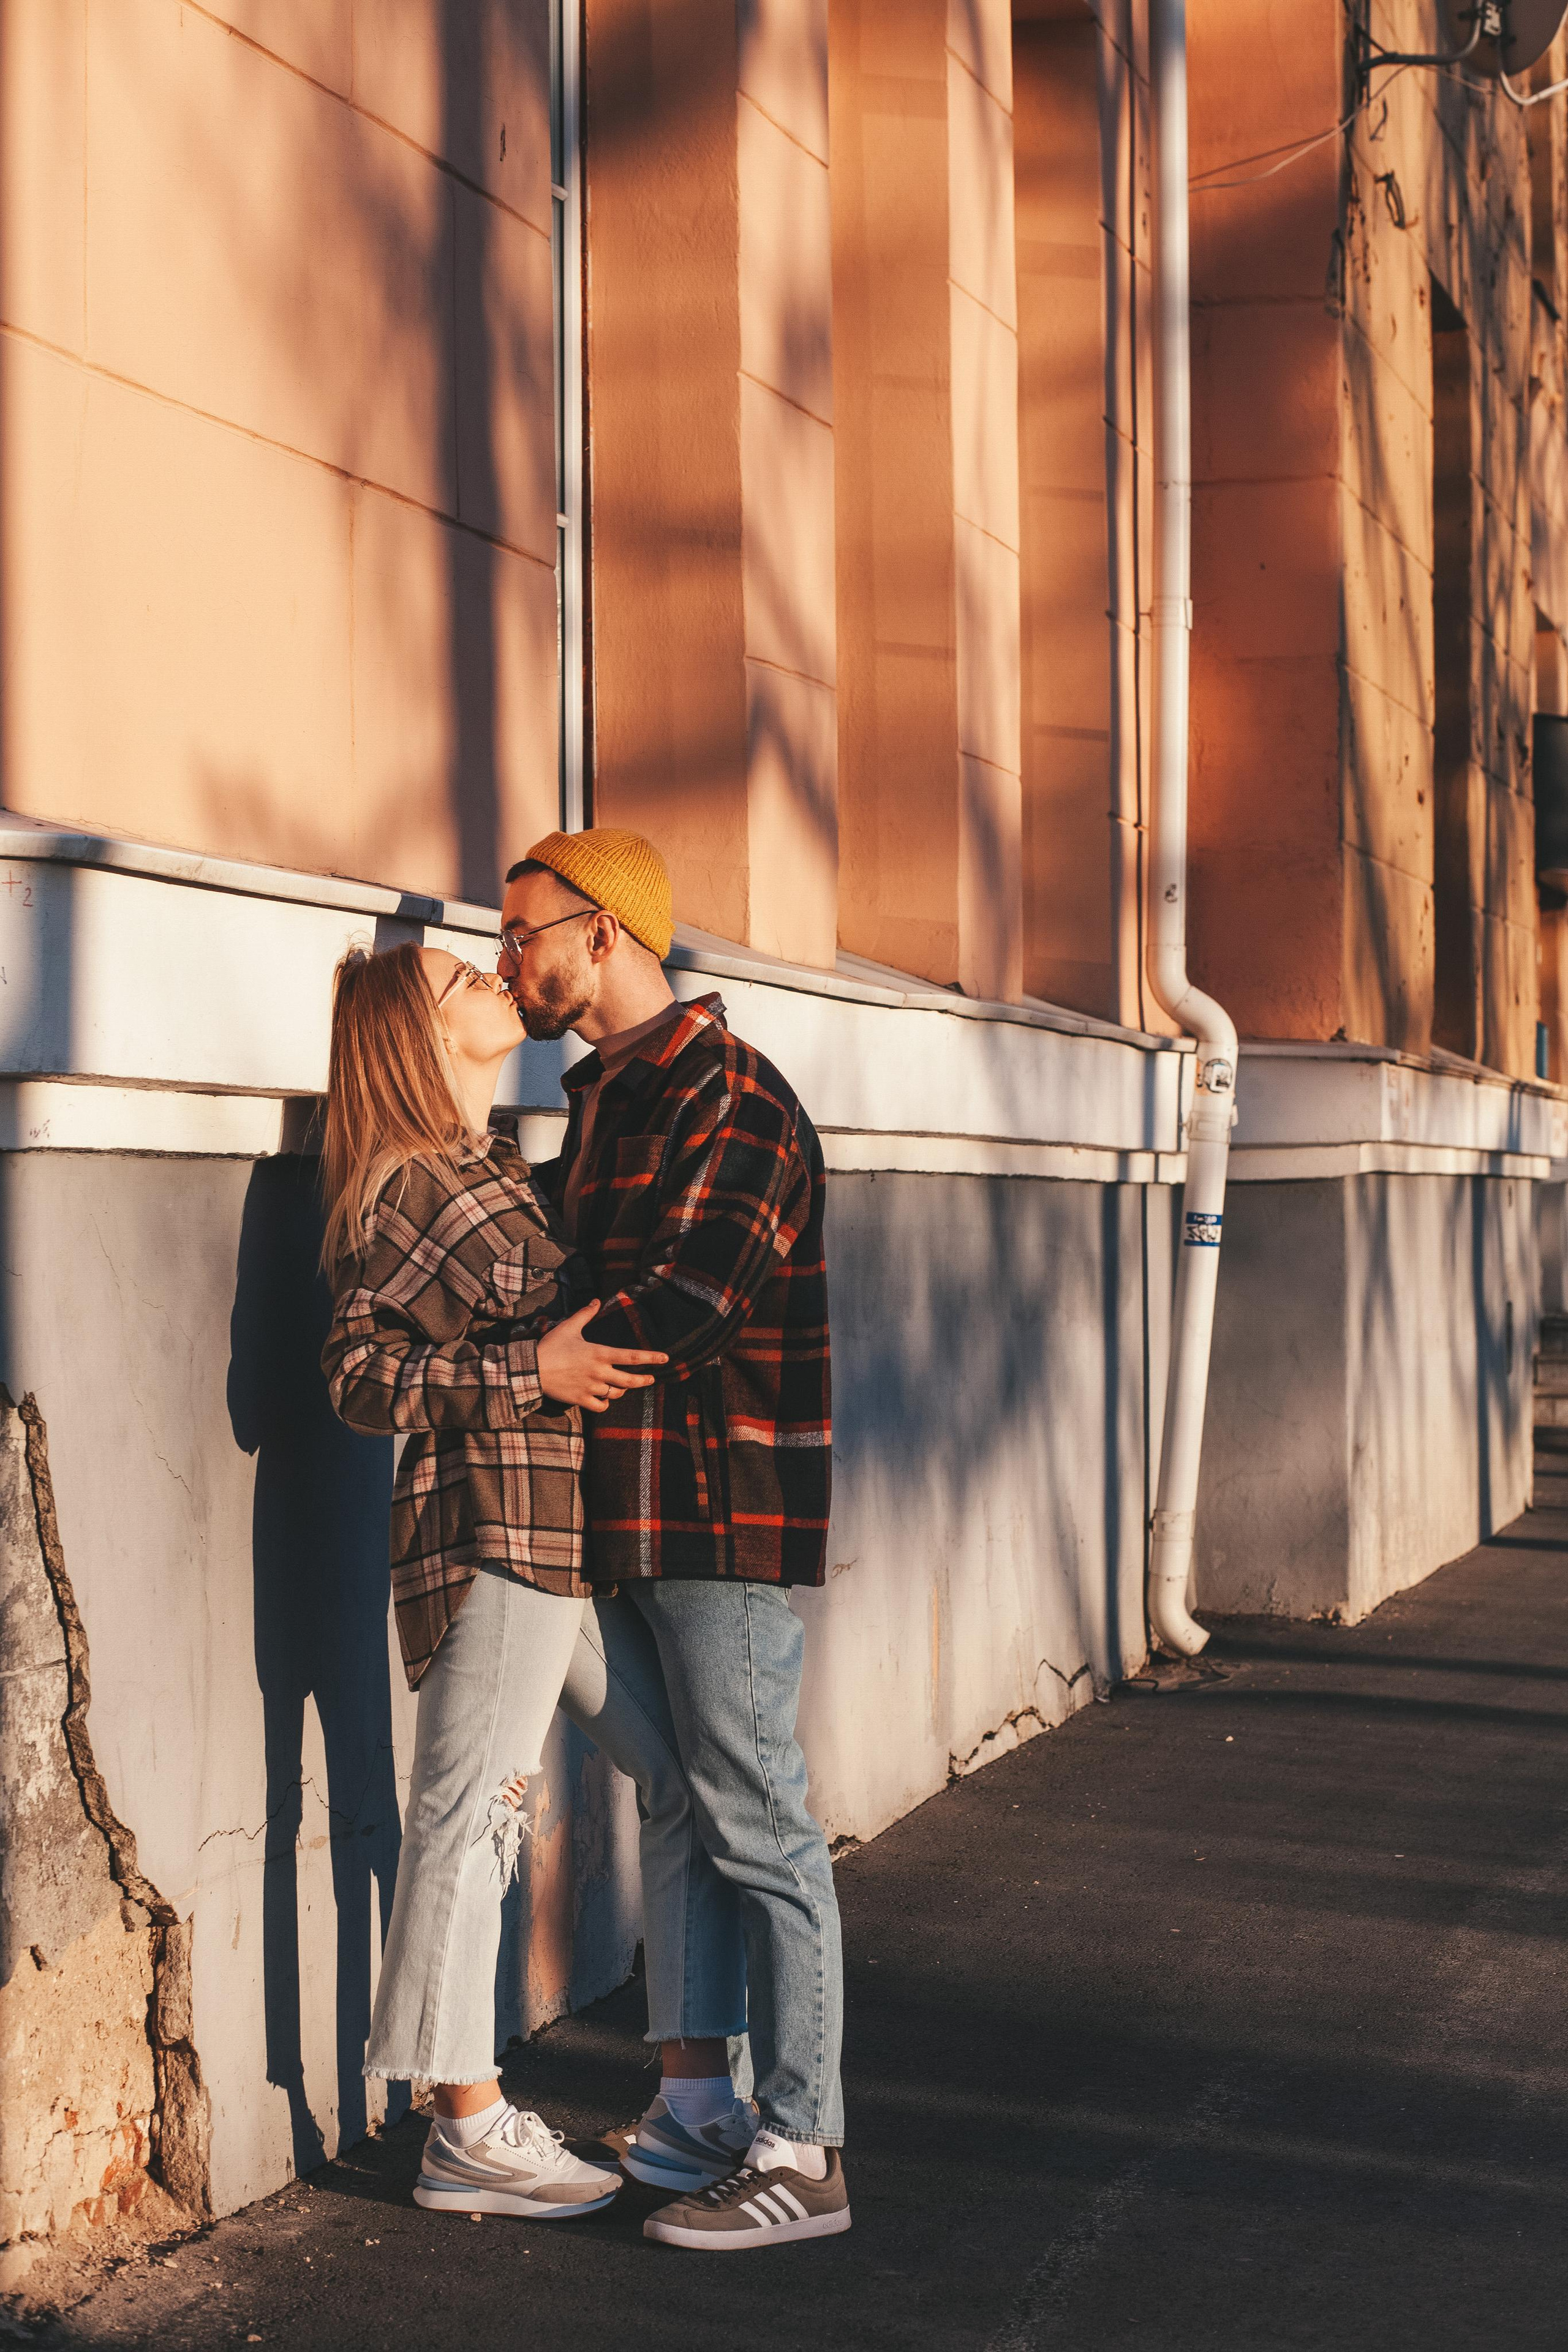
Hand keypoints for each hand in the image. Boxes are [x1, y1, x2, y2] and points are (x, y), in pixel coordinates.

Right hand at [535, 1301, 667, 1411]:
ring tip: (623, 1386)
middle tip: (651, 1379)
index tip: (665, 1359)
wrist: (531, 1370)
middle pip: (630, 1381)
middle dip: (644, 1381)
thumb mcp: (569, 1327)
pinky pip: (601, 1406)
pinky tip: (604, 1398)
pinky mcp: (581, 1399)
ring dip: (622, 1390)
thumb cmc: (550, 1346)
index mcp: (600, 1353)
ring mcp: (591, 1387)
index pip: (632, 1356)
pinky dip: (605, 1403)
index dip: (651, 1358)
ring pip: (616, 1393)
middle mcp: (599, 1372)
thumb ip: (585, 1314)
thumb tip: (596, 1300)